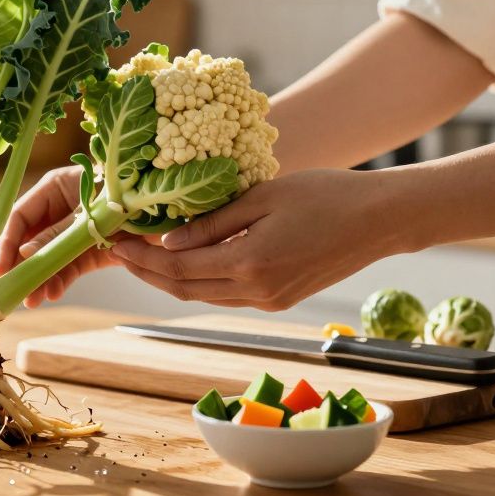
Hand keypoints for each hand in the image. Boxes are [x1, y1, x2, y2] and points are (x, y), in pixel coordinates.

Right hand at [0, 166, 120, 307]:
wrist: (176, 208)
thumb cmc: (133, 194)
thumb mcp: (93, 213)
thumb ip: (59, 233)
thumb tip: (25, 255)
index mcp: (56, 186)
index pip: (20, 216)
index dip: (7, 242)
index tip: (0, 268)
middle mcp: (61, 208)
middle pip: (31, 239)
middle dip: (23, 267)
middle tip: (12, 292)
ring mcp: (76, 231)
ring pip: (49, 258)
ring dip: (41, 279)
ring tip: (34, 299)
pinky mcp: (92, 250)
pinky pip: (70, 266)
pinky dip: (61, 280)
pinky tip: (53, 293)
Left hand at [111, 168, 403, 310]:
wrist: (380, 220)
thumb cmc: (325, 195)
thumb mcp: (262, 197)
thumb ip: (213, 222)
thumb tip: (168, 239)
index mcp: (250, 264)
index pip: (178, 267)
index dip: (141, 257)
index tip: (115, 240)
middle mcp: (257, 291)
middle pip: (184, 289)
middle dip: (146, 272)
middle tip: (117, 250)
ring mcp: (269, 300)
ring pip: (203, 295)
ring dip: (169, 279)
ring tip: (142, 255)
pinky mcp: (279, 299)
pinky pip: (226, 295)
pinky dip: (199, 280)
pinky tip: (184, 260)